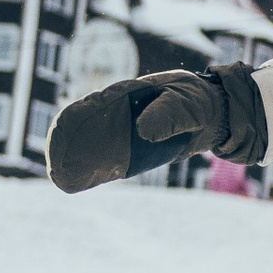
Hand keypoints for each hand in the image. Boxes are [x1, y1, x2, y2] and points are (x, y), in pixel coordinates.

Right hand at [47, 65, 265, 195]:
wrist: (217, 114)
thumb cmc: (199, 103)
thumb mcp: (185, 106)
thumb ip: (167, 115)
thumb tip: (143, 132)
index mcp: (130, 94)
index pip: (95, 105)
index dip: (76, 117)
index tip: (61, 130)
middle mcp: (125, 111)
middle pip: (91, 125)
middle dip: (72, 140)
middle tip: (55, 160)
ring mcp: (131, 128)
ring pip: (100, 142)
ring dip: (82, 156)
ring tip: (62, 172)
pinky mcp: (139, 145)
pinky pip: (114, 156)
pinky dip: (99, 166)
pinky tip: (85, 178)